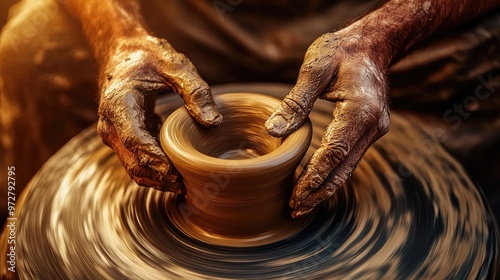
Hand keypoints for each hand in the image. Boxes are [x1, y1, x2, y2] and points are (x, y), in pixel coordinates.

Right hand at [97, 35, 221, 192]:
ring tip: (187, 185)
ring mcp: (114, 134)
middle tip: (190, 185)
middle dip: (160, 177)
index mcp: (119, 103)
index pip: (134, 140)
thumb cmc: (148, 56)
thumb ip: (195, 91)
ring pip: (133, 167)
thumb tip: (213, 123)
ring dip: (158, 180)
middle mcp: (110, 124)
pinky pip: (136, 162)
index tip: (177, 173)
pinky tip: (179, 175)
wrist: (123, 52)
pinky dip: (155, 172)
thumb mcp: (175, 64)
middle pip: (133, 161)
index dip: (155, 160)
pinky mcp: (122, 139)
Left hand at [265, 31, 389, 217]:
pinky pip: (349, 158)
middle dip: (318, 193)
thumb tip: (273, 131)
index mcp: (361, 111)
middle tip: (295, 209)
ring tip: (302, 204)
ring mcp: (374, 130)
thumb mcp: (315, 68)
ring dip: (325, 188)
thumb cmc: (341, 51)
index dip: (313, 178)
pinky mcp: (369, 130)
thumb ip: (295, 102)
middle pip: (343, 170)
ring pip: (348, 168)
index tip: (295, 196)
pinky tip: (315, 183)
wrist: (372, 44)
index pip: (334, 154)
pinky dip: (332, 173)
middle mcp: (373, 126)